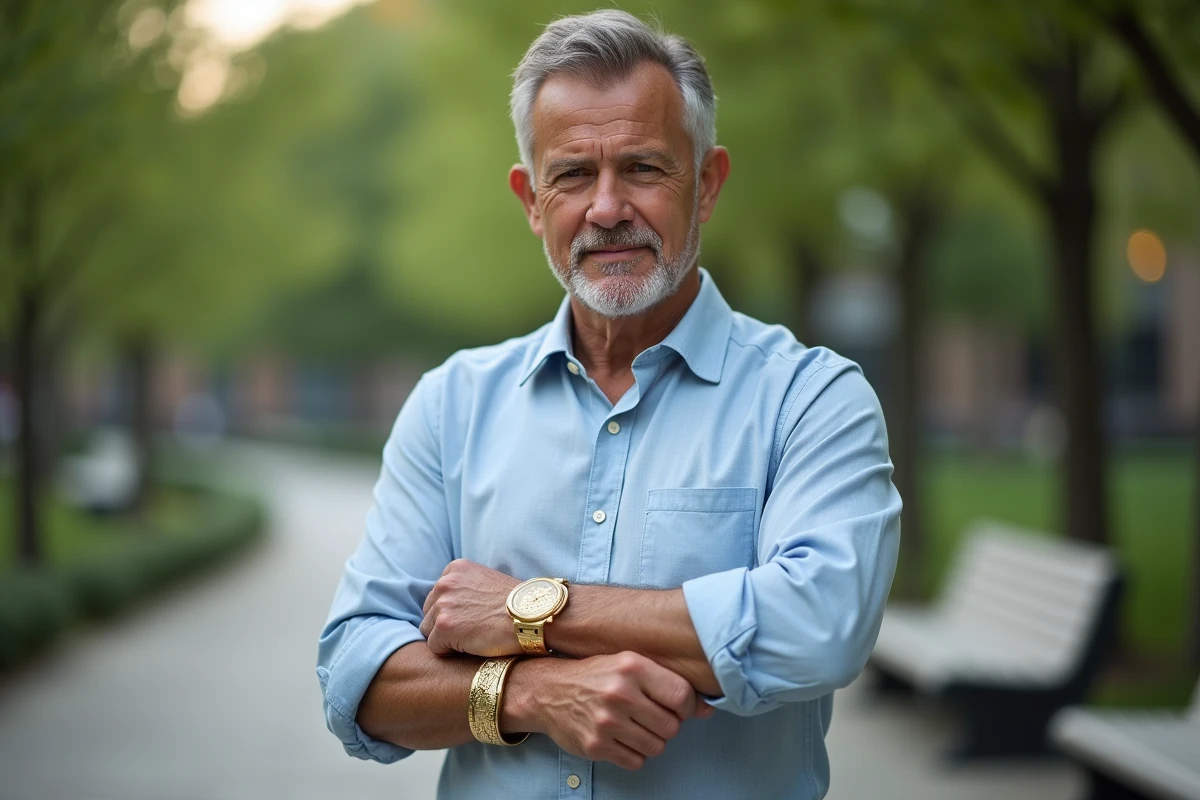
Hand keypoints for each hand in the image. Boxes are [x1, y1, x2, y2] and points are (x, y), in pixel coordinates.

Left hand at [420, 559, 520, 656]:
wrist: (532, 615)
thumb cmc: (517, 604)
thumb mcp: (487, 582)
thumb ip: (466, 588)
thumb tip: (454, 606)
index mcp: (455, 569)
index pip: (437, 596)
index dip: (452, 611)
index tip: (470, 618)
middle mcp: (445, 583)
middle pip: (429, 613)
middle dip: (445, 625)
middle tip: (471, 632)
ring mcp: (443, 604)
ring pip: (429, 631)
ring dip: (447, 639)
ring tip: (472, 640)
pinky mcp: (444, 627)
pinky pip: (435, 647)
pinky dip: (450, 653)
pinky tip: (471, 648)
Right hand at [504, 651, 714, 770]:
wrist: (548, 691)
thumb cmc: (595, 675)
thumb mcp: (629, 665)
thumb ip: (666, 682)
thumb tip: (707, 708)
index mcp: (632, 667)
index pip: (681, 695)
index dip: (686, 706)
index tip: (676, 706)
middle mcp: (620, 693)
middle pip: (671, 726)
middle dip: (666, 725)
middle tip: (649, 716)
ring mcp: (606, 722)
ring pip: (657, 746)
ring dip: (651, 740)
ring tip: (634, 726)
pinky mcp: (596, 746)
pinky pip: (636, 761)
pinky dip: (633, 753)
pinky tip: (621, 737)